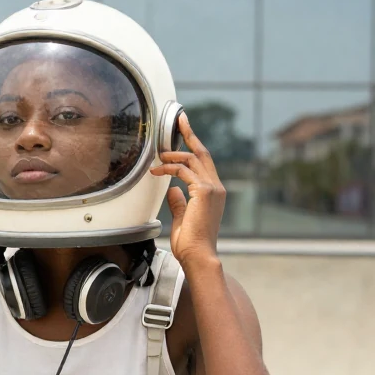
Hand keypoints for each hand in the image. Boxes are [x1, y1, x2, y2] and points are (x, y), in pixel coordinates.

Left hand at [149, 112, 225, 263]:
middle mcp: (216, 187)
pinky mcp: (204, 191)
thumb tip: (172, 190)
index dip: (194, 145)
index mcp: (214, 192)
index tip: (186, 131)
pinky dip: (169, 168)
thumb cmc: (191, 243)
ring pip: (192, 160)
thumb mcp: (183, 217)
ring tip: (158, 158)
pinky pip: (184, 171)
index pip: (204, 163)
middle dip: (190, 134)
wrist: (198, 255)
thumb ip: (180, 202)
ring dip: (173, 156)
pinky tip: (158, 171)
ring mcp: (212, 188)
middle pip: (202, 153)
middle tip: (180, 119)